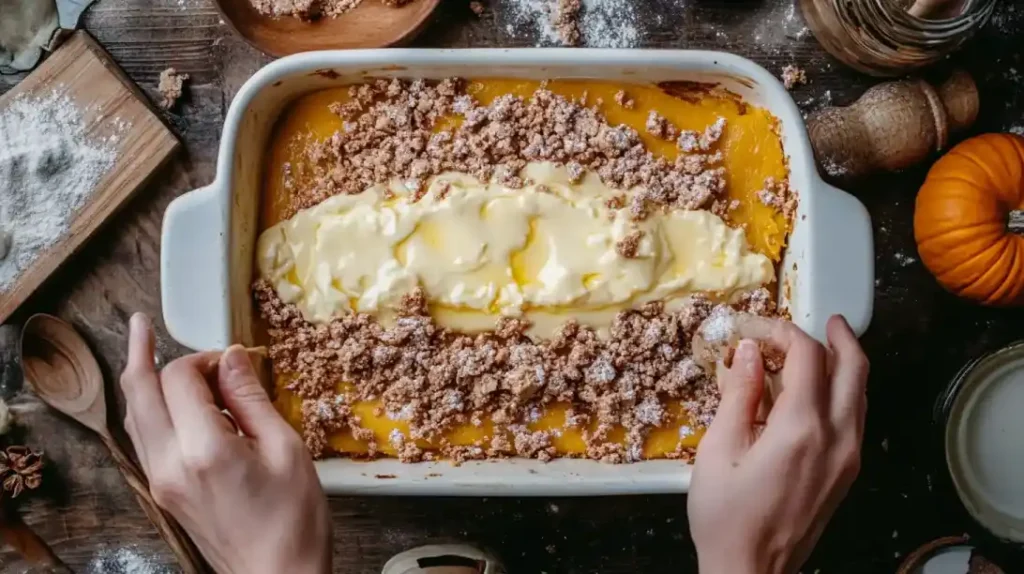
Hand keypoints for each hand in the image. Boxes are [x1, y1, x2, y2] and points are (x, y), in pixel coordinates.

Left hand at [120, 313, 330, 573]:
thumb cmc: (294, 520)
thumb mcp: (286, 448)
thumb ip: (252, 399)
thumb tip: (233, 358)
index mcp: (204, 449)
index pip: (181, 379)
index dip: (204, 358)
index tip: (235, 360)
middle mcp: (170, 464)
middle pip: (139, 393)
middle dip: (143, 355)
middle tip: (141, 324)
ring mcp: (161, 482)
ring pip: (134, 417)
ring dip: (141, 381)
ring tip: (142, 349)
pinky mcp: (164, 493)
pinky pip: (145, 440)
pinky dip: (150, 411)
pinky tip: (164, 399)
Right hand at [688, 315, 867, 573]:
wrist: (750, 570)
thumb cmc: (726, 515)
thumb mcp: (718, 448)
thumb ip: (739, 394)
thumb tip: (751, 352)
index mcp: (801, 428)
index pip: (808, 358)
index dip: (786, 333)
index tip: (762, 330)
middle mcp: (836, 438)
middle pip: (854, 369)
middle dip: (841, 337)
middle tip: (826, 320)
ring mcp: (848, 458)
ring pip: (861, 394)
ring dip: (846, 364)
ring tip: (822, 351)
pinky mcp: (847, 474)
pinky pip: (855, 418)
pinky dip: (844, 393)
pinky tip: (818, 393)